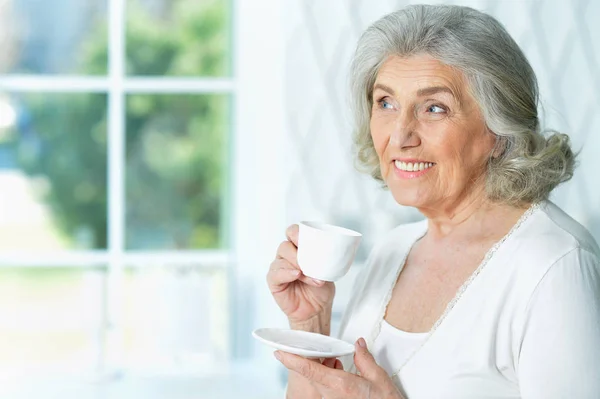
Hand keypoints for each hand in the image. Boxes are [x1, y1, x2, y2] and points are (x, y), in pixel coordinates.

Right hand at [267, 224, 334, 329]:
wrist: (316, 309)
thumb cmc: (320, 288)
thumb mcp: (326, 271)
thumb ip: (326, 260)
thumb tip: (332, 252)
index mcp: (298, 249)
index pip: (292, 232)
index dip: (296, 232)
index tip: (305, 238)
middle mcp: (286, 256)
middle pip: (285, 245)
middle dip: (298, 252)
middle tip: (310, 260)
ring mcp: (279, 268)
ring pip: (282, 259)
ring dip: (298, 266)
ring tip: (312, 276)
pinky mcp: (274, 281)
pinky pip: (275, 274)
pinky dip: (286, 273)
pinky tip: (296, 275)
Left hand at [275, 338, 405, 398]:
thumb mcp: (379, 377)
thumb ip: (365, 358)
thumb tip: (357, 345)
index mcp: (339, 384)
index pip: (309, 370)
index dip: (292, 360)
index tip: (279, 352)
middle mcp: (331, 395)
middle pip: (311, 374)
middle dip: (313, 361)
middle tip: (325, 356)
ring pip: (318, 382)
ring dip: (323, 371)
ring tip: (339, 366)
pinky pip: (325, 390)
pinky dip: (329, 380)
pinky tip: (342, 376)